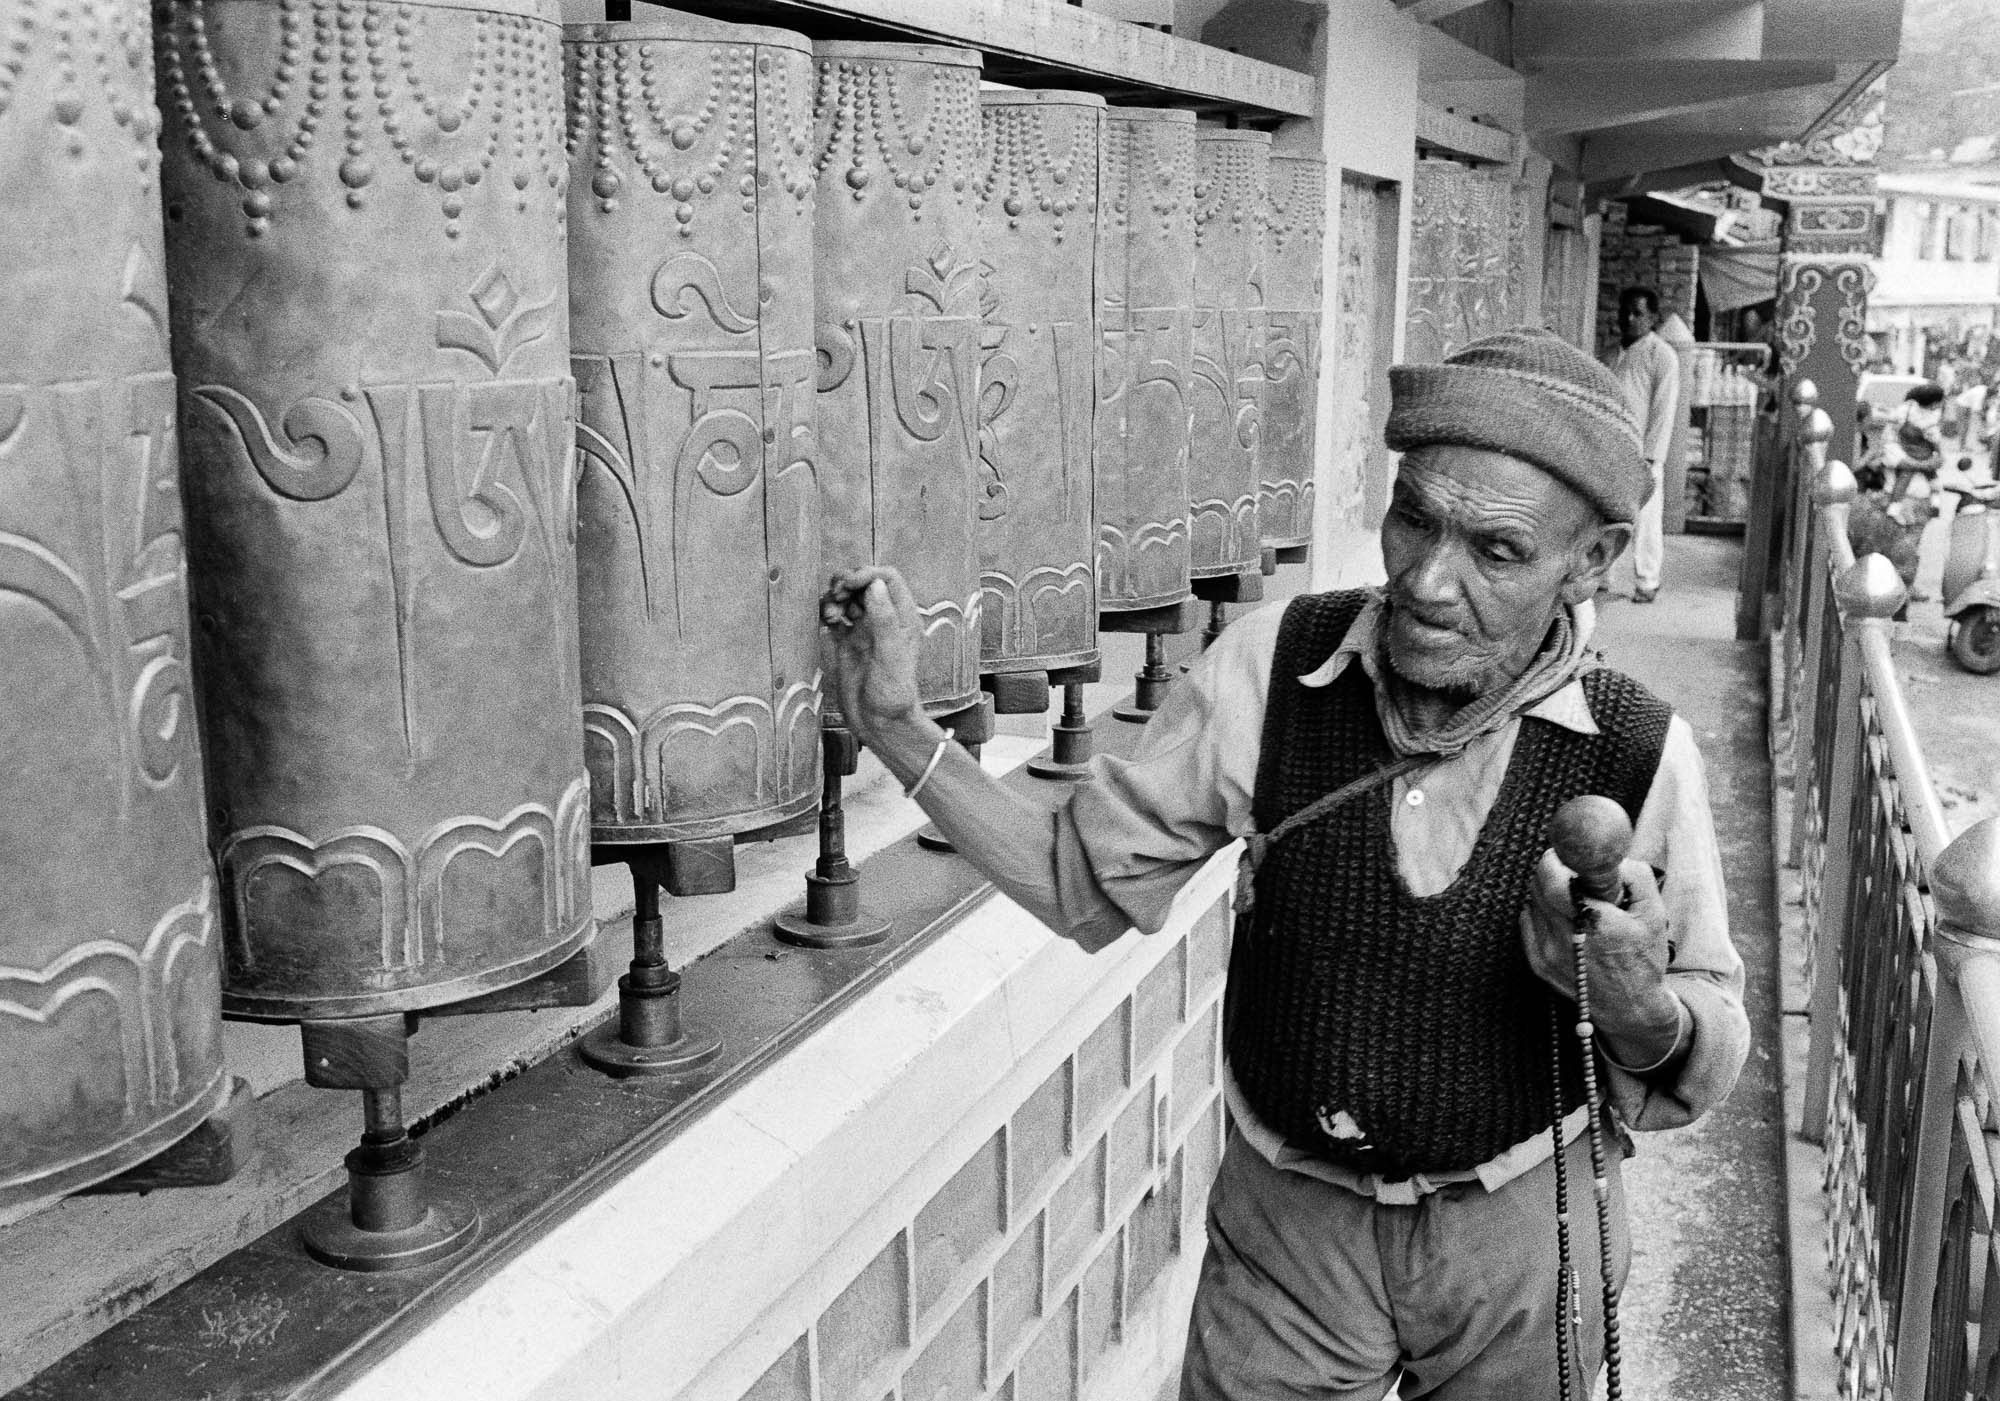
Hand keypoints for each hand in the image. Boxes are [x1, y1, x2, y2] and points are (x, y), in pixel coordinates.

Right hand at [820, 566, 924, 742]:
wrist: (880, 724)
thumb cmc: (893, 693)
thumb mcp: (891, 654)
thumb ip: (884, 619)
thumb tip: (874, 584)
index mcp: (902, 618)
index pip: (887, 578)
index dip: (867, 574)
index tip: (850, 584)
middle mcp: (883, 620)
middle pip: (864, 584)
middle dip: (847, 582)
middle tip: (838, 595)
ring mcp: (863, 631)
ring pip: (847, 598)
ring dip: (836, 597)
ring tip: (832, 613)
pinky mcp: (846, 644)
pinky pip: (834, 617)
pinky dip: (827, 612)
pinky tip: (827, 621)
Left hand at [1521, 850, 1680, 1048]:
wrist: (1631, 1007)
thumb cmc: (1644, 958)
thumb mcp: (1654, 913)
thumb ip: (1634, 875)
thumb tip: (1609, 856)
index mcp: (1592, 923)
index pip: (1551, 878)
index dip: (1554, 859)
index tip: (1565, 854)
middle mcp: (1563, 939)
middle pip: (1537, 886)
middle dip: (1553, 872)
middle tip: (1572, 873)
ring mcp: (1546, 953)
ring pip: (1532, 903)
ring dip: (1548, 894)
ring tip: (1575, 903)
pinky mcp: (1537, 963)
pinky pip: (1528, 922)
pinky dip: (1542, 914)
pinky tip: (1565, 921)